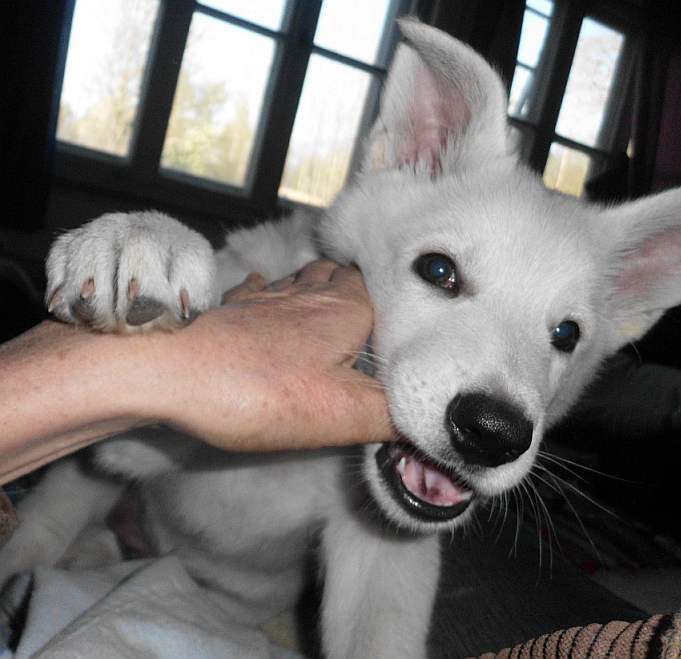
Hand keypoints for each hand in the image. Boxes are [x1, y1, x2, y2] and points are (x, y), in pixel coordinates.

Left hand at [153, 260, 392, 450]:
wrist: (170, 375)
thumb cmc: (259, 393)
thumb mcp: (343, 415)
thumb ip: (394, 416)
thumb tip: (431, 421)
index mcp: (345, 310)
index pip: (385, 291)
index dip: (397, 307)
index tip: (406, 328)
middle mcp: (309, 293)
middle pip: (344, 279)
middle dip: (357, 293)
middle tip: (369, 319)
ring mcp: (268, 297)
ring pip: (303, 279)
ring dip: (317, 289)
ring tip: (329, 308)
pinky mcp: (232, 308)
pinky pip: (259, 290)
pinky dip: (270, 295)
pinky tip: (267, 301)